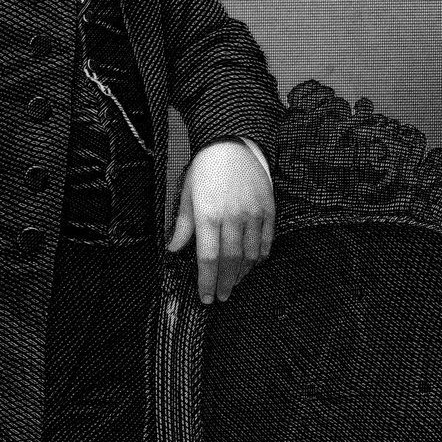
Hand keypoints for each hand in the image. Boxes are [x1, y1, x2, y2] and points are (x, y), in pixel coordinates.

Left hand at [167, 139, 274, 305]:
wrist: (231, 143)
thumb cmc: (205, 169)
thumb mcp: (187, 194)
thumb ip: (183, 226)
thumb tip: (173, 249)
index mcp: (207, 215)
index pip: (208, 259)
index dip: (207, 282)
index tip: (207, 298)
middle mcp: (232, 217)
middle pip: (231, 261)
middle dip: (226, 283)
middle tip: (222, 296)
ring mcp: (253, 213)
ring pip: (251, 254)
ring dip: (243, 272)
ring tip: (235, 281)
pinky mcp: (268, 209)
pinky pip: (267, 240)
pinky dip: (261, 256)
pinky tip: (254, 262)